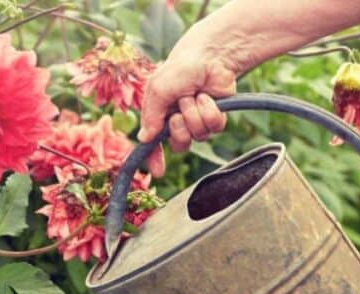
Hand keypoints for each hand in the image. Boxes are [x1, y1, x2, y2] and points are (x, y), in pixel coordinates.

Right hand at [138, 35, 237, 153]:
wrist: (210, 56)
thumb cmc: (180, 69)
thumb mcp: (158, 89)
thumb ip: (151, 115)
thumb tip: (144, 139)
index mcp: (158, 115)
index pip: (154, 143)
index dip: (154, 158)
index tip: (158, 172)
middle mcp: (176, 120)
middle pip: (179, 144)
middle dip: (180, 128)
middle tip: (180, 109)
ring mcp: (197, 120)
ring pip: (199, 136)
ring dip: (196, 114)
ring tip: (195, 96)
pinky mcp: (216, 117)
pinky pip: (214, 127)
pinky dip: (211, 111)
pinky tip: (209, 97)